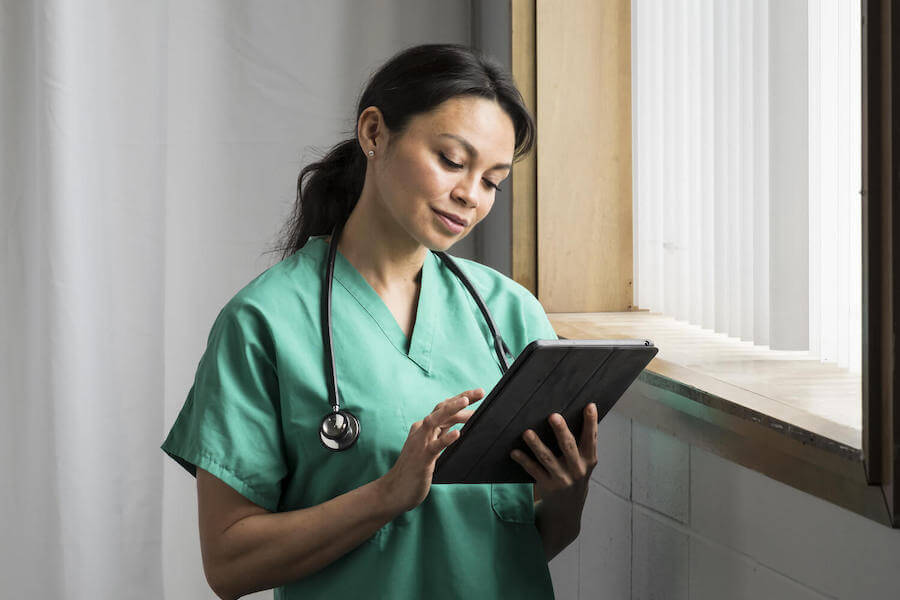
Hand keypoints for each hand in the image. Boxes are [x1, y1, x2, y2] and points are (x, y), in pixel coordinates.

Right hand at [379, 388, 484, 512]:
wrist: (394, 491)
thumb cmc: (413, 471)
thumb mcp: (429, 449)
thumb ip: (439, 437)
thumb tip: (458, 428)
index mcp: (424, 428)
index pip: (443, 408)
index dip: (460, 398)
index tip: (478, 393)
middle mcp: (421, 432)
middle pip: (442, 409)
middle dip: (461, 399)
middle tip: (481, 392)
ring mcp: (420, 444)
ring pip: (435, 421)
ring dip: (451, 410)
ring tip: (466, 402)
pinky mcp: (422, 459)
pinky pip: (435, 446)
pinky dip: (446, 438)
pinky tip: (457, 434)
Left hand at [510, 403, 598, 511]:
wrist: (569, 506)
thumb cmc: (575, 473)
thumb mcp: (585, 461)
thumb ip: (584, 441)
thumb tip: (581, 411)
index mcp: (588, 459)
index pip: (591, 438)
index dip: (591, 422)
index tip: (589, 406)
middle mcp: (577, 469)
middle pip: (568, 447)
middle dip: (561, 431)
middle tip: (553, 416)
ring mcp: (562, 478)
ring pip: (548, 459)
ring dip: (536, 445)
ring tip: (527, 433)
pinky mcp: (547, 485)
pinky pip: (534, 470)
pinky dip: (524, 461)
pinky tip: (515, 452)